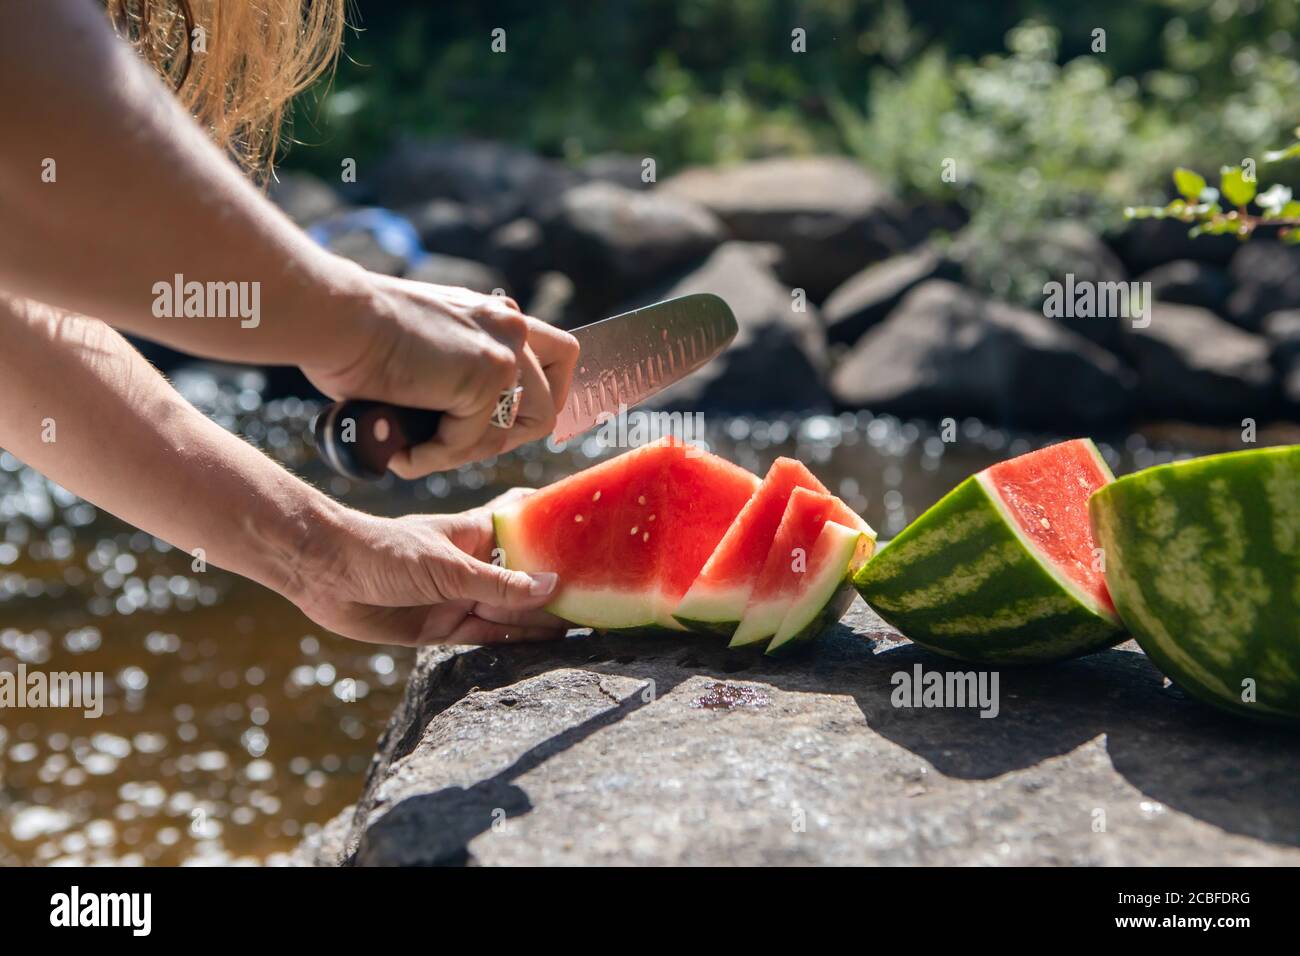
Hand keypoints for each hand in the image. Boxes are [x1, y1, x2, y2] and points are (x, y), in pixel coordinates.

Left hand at [291, 489, 569, 646]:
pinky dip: (514, 643)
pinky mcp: (441, 628)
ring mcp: (458, 597)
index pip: (527, 523)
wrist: (322, 574)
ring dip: (542, 619)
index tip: (596, 532)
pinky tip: (547, 645)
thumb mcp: (445, 568)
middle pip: (525, 576)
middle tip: (605, 595)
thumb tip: (551, 588)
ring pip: (511, 611)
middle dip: (559, 585)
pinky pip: (487, 638)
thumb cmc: (382, 551)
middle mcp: (473, 565)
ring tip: (586, 625)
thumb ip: (497, 584)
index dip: (558, 527)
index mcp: (476, 533)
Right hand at [303, 269, 579, 476]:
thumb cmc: (358, 336)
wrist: (334, 317)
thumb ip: (459, 374)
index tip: (497, 431)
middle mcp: (511, 326)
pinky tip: (403, 452)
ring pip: (513, 432)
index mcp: (499, 316)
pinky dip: (434, 456)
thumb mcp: (428, 351)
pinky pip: (471, 441)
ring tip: (416, 452)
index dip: (535, 404)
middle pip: (547, 405)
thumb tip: (469, 424)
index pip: (556, 362)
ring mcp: (504, 350)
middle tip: (450, 448)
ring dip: (463, 452)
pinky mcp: (487, 376)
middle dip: (501, 440)